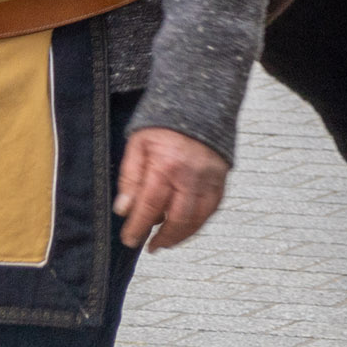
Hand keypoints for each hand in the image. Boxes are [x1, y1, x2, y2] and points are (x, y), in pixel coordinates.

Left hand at [115, 127, 228, 250]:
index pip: (150, 207)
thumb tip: (124, 209)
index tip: (130, 239)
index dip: (138, 228)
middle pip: (179, 219)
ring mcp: (210, 177)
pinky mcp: (222, 176)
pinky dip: (200, 221)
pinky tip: (187, 225)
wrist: (199, 100)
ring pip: (199, 217)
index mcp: (167, 165)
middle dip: (164, 238)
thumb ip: (130, 178)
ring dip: (182, 234)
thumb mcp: (138, 144)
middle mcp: (192, 174)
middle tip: (151, 246)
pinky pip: (213, 207)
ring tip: (167, 241)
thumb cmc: (165, 122)